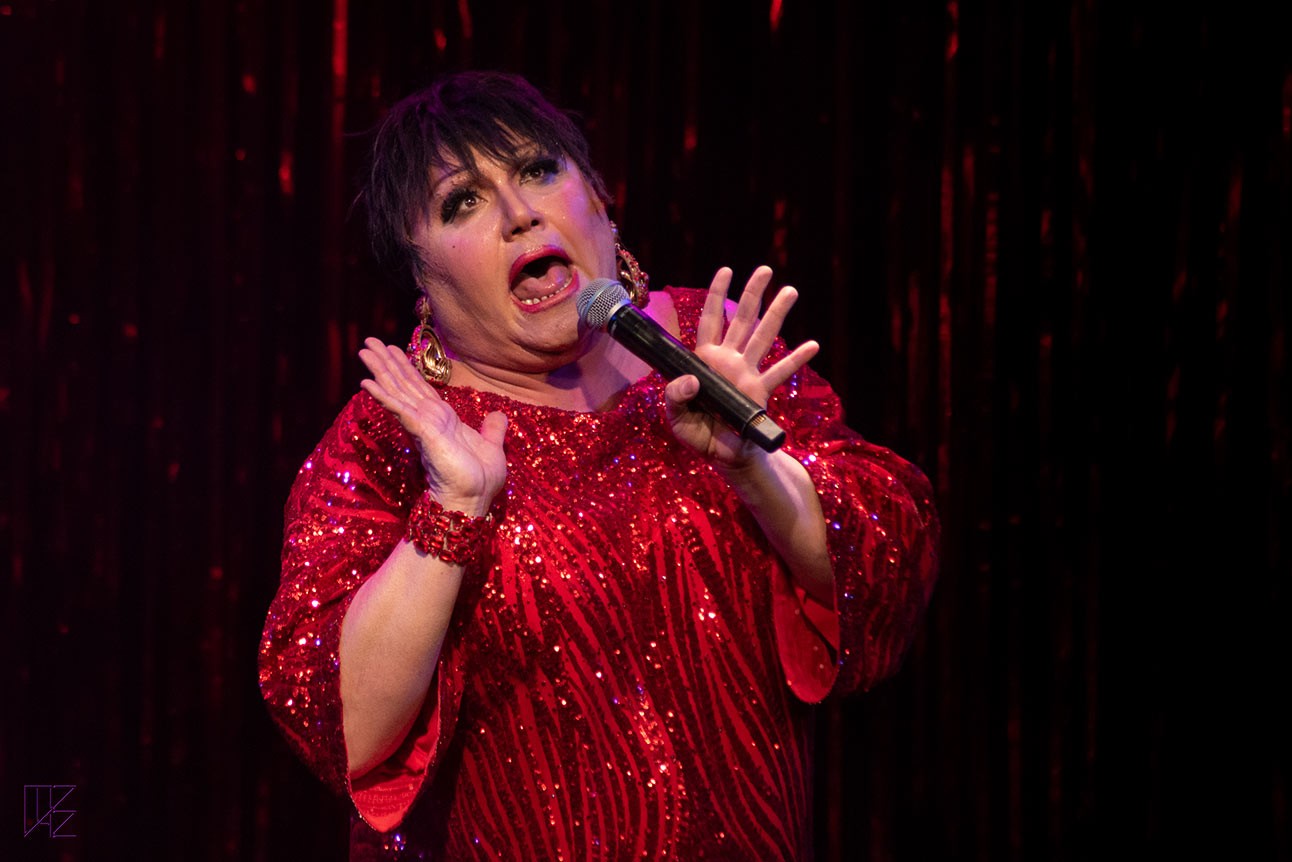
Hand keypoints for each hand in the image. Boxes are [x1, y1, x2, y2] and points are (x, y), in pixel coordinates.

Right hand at [358, 338, 507, 514]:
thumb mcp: (492, 447)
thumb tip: (498, 415)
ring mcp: (423, 427)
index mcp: (442, 420)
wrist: (474, 501)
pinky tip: (367, 383)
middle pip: (403, 384)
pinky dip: (385, 396)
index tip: (392, 349)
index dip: (406, 368)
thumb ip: (492, 430)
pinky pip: (401, 411)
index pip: (420, 388)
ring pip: (398, 392)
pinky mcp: (423, 435)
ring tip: (364, 351)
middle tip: (368, 342)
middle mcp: (428, 420)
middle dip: (386, 362)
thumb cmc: (480, 481)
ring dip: (380, 371)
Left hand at [663, 266, 818, 467]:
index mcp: (705, 361)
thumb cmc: (698, 433)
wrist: (723, 456)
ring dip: (777, 314)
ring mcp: (747, 375)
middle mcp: (728, 361)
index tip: (726, 270)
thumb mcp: (675, 416)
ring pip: (763, 338)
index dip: (717, 295)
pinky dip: (797, 360)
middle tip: (765, 269)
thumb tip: (691, 380)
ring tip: (791, 291)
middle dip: (753, 293)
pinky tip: (813, 345)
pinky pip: (780, 374)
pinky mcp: (760, 393)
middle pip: (742, 320)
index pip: (710, 320)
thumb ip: (675, 396)